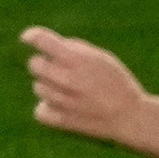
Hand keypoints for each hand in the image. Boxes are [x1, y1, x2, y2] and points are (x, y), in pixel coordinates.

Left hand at [23, 26, 147, 143]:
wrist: (130, 116)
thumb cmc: (117, 83)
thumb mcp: (101, 57)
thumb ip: (74, 50)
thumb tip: (50, 49)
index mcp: (75, 59)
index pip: (41, 40)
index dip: (32, 36)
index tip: (28, 38)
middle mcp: (65, 78)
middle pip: (34, 64)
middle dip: (44, 63)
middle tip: (60, 69)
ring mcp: (62, 101)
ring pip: (38, 87)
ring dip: (49, 86)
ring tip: (70, 91)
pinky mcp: (61, 121)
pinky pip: (40, 110)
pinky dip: (48, 108)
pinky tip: (63, 106)